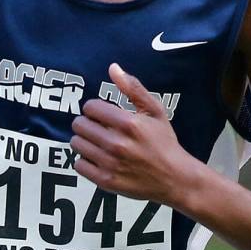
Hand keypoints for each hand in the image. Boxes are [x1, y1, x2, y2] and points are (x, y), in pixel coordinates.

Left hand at [70, 62, 192, 203]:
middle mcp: (117, 143)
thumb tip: (113, 68)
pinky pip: (78, 165)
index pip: (90, 107)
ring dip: (84, 141)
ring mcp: (110, 164)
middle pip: (79, 125)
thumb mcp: (155, 111)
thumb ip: (133, 88)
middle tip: (98, 128)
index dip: (94, 108)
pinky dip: (85, 160)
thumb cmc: (164, 142)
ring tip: (98, 142)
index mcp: (129, 123)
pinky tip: (98, 158)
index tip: (101, 114)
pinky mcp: (105, 181)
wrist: (174, 178)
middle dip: (87, 123)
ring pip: (76, 144)